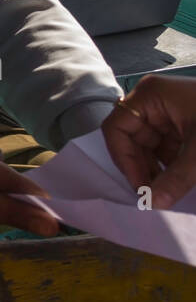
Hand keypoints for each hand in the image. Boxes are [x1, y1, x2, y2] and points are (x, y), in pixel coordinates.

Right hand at [102, 74, 195, 209]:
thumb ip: (177, 178)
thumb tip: (154, 204)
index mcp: (150, 96)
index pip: (117, 128)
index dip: (124, 159)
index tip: (140, 187)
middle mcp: (154, 102)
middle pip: (131, 139)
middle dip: (142, 168)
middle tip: (154, 196)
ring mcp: (169, 113)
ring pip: (149, 146)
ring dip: (156, 170)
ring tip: (168, 192)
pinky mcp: (183, 125)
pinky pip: (166, 148)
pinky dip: (170, 166)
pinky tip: (179, 182)